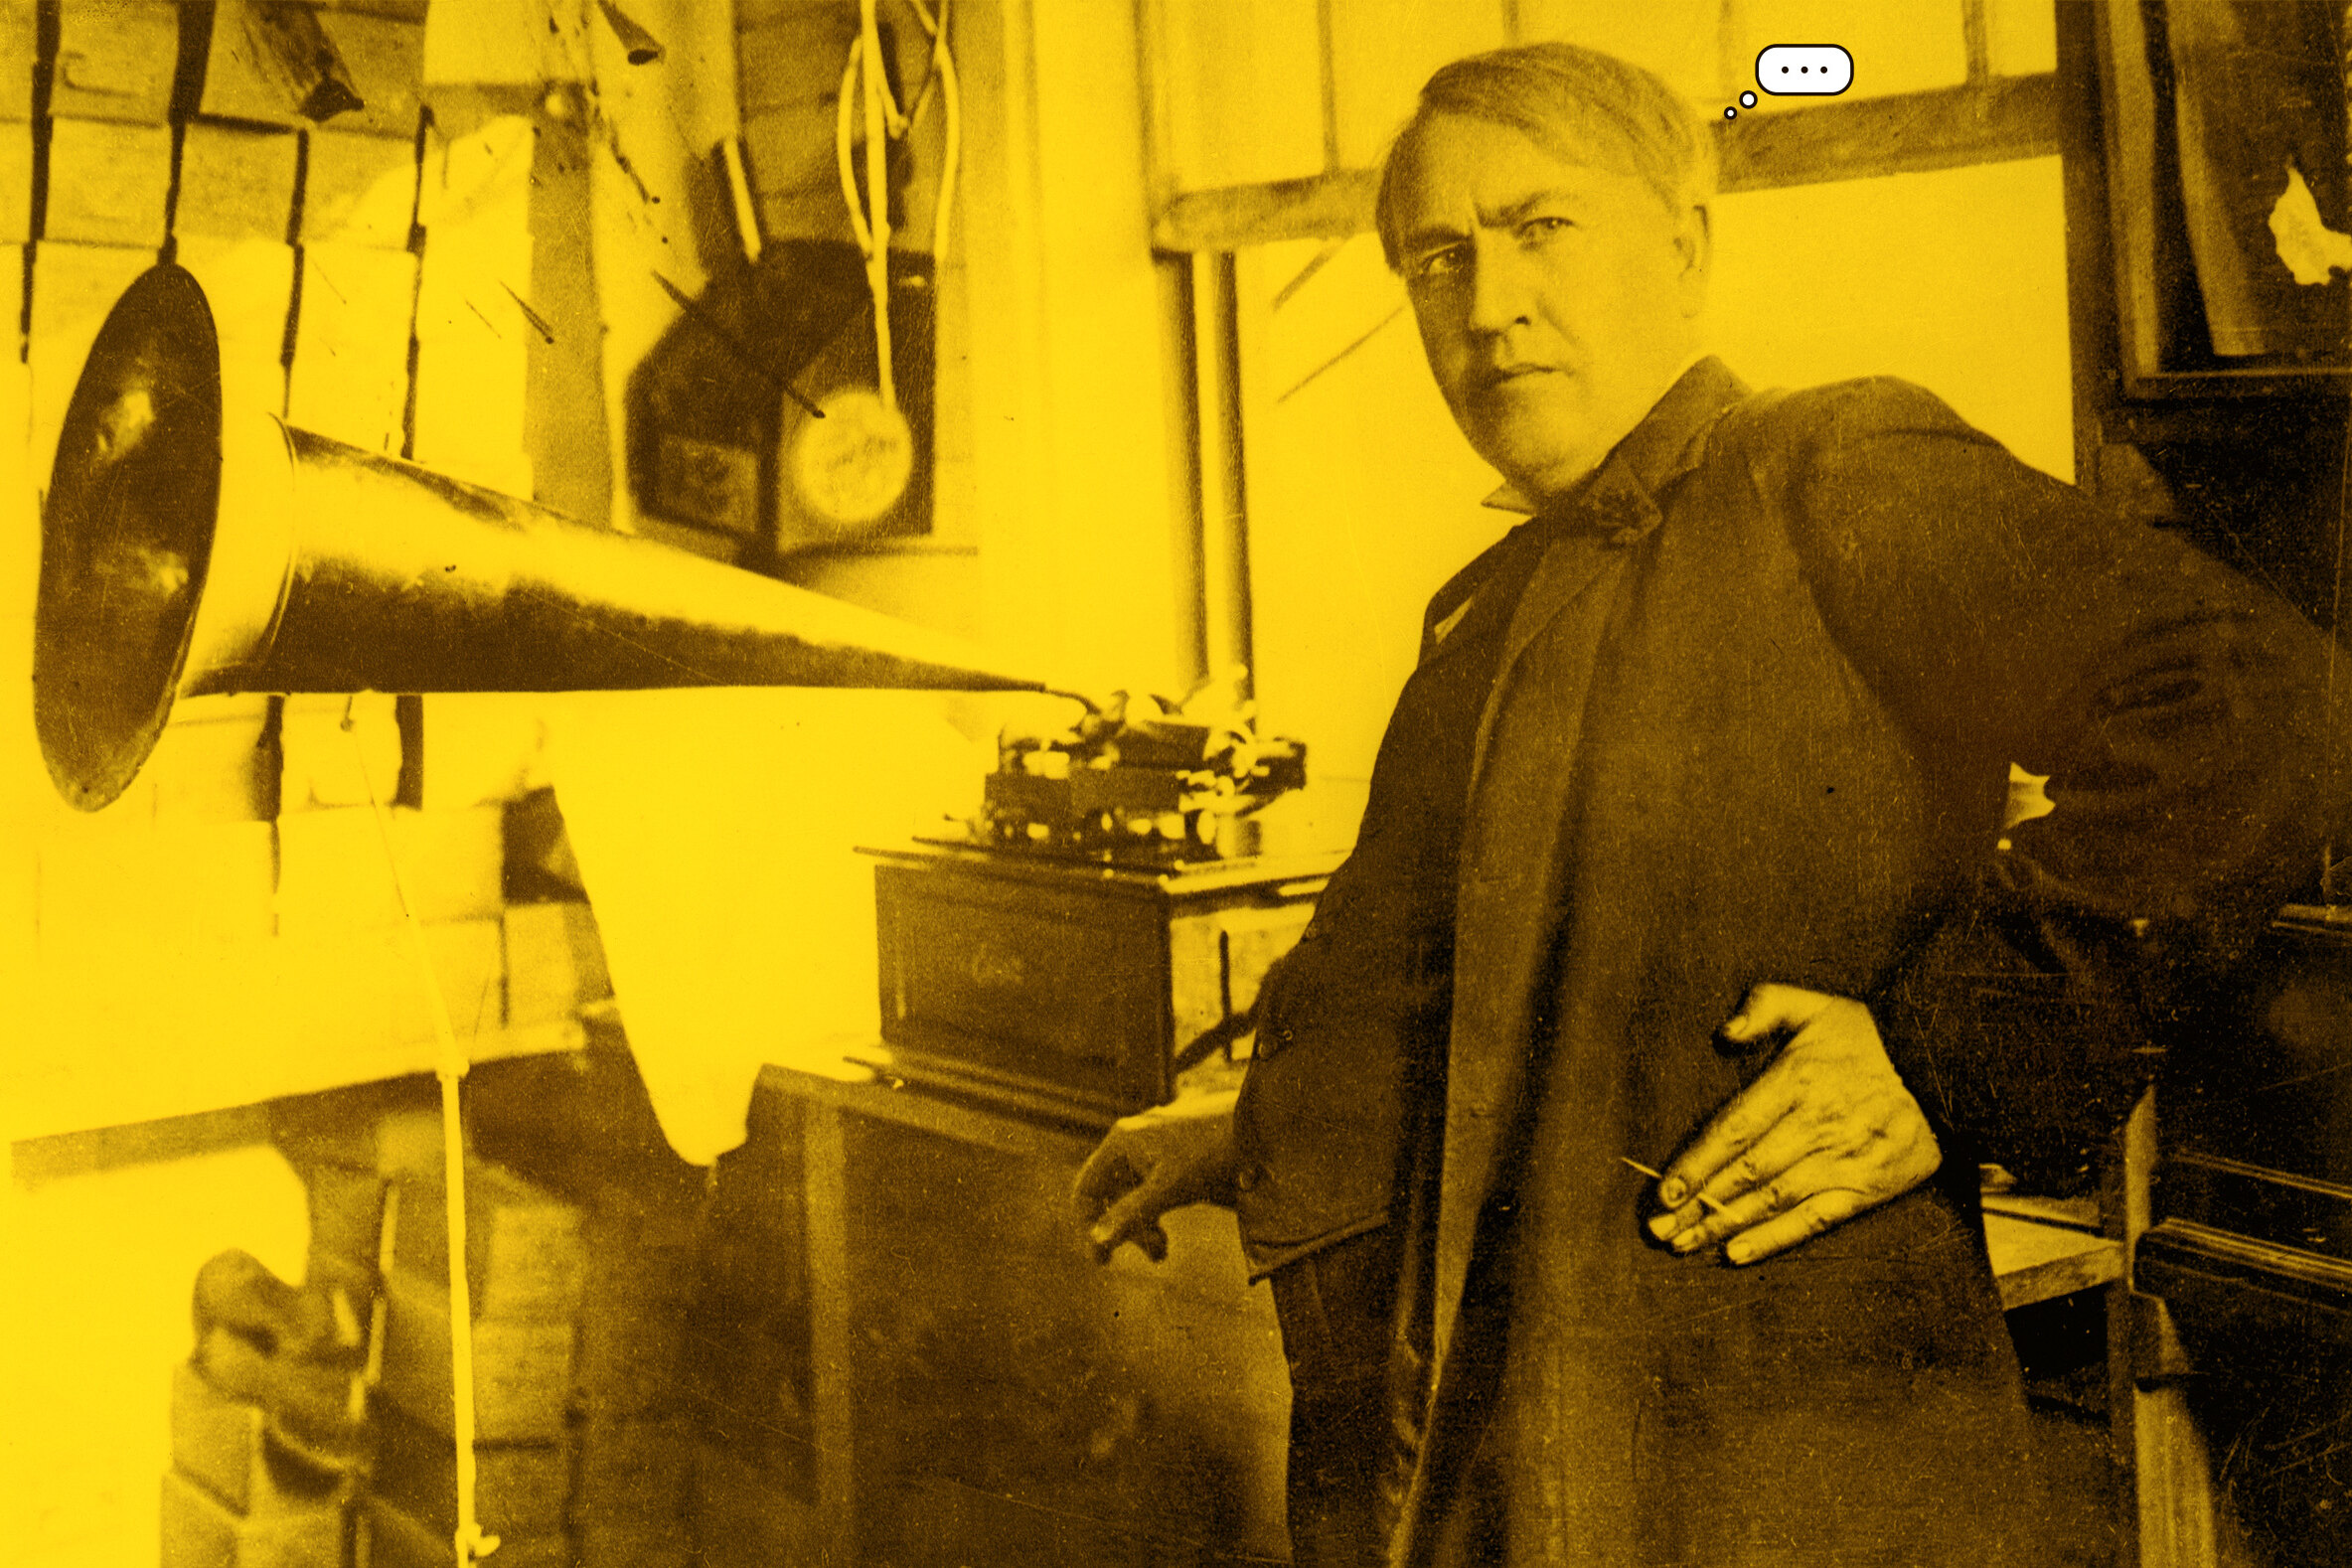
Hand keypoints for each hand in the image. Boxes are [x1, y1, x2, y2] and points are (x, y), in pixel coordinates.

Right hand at [1072, 1090, 1240, 1263]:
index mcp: (1121, 1142)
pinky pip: (1150, 1187)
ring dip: (1142, 1225)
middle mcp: (1132, 1140)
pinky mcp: (1173, 1152)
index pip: (1085, 1189)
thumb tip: (1094, 1243)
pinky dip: (1155, 1211)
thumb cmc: (1212, 1150)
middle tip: (1151, 1254)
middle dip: (1124, 1229)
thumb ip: (1131, 1214)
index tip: (1101, 1259)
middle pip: (1108, 1193)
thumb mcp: (1169, 1187)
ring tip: (1163, 1251)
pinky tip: (1170, 1229)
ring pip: (1131, 1193)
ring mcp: (1152, 1145)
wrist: (1258, 1123)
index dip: (1087, 1226)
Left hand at [1647, 984, 1940, 1264]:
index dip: (1695, 1163)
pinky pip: (1815, 1219)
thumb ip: (1763, 1006)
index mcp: (1797, 1080)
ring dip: (1724, 1225)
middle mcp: (1816, 1124)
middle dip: (1697, 1203)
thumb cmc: (1870, 1037)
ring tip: (1683, 1244)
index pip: (1733, 1129)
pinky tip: (1738, 1252)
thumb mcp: (1815, 1005)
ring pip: (1772, 1200)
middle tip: (1657, 1229)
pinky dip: (1775, 1239)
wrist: (1948, 1066)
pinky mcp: (1869, 1187)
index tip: (1662, 1190)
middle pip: (1745, 1172)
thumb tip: (1723, 1034)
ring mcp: (1844, 1160)